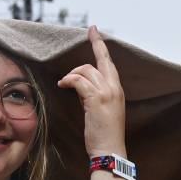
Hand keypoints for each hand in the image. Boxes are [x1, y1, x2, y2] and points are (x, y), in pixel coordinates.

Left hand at [58, 26, 126, 157]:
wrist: (110, 150)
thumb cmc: (104, 133)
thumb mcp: (103, 109)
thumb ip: (95, 94)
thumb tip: (81, 85)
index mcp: (117, 89)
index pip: (109, 62)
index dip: (99, 44)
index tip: (93, 30)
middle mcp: (114, 87)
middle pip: (96, 62)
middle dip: (82, 59)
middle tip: (69, 73)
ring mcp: (106, 92)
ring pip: (85, 71)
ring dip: (71, 76)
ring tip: (64, 86)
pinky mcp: (95, 99)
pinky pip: (78, 81)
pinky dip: (69, 81)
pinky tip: (63, 86)